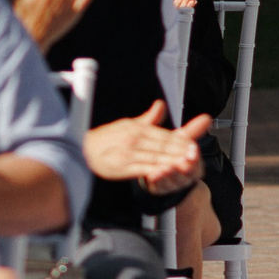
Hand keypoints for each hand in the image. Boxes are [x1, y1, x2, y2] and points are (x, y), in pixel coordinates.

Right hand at [85, 102, 211, 192]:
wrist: (83, 150)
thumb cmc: (107, 138)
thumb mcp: (128, 124)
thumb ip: (148, 118)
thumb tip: (161, 105)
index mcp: (137, 128)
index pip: (164, 135)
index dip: (180, 141)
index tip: (193, 145)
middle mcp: (134, 138)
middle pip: (162, 146)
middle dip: (180, 151)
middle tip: (195, 155)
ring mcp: (128, 153)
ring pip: (155, 157)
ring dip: (172, 161)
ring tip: (187, 165)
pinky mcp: (122, 166)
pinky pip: (142, 169)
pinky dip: (155, 171)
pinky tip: (166, 173)